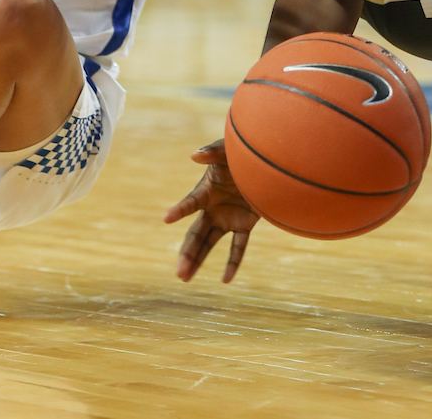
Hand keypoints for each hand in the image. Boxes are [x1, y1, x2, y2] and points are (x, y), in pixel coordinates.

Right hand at [163, 140, 259, 282]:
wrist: (264, 164)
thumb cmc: (240, 154)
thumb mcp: (226, 150)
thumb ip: (212, 151)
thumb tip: (194, 155)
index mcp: (206, 191)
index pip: (190, 203)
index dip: (180, 209)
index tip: (167, 217)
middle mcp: (213, 208)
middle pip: (196, 234)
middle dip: (187, 253)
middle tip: (179, 272)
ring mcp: (227, 218)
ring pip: (209, 243)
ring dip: (198, 260)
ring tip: (184, 277)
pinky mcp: (244, 224)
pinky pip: (238, 247)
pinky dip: (233, 262)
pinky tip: (225, 280)